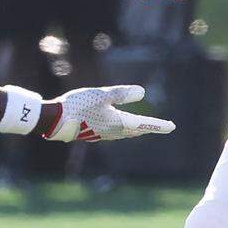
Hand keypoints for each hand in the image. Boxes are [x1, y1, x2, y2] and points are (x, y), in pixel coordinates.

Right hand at [39, 85, 174, 141]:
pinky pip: (115, 133)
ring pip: (125, 133)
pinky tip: (119, 127)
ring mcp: (102, 134)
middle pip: (136, 130)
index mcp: (118, 123)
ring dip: (137, 130)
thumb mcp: (102, 95)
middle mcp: (112, 131)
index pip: (143, 124)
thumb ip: (121, 94)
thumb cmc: (78, 105)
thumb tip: (142, 93)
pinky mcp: (93, 132)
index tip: (172, 127)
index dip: (159, 125)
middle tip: (162, 127)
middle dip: (149, 128)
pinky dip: (123, 130)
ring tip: (144, 128)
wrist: (55, 121)